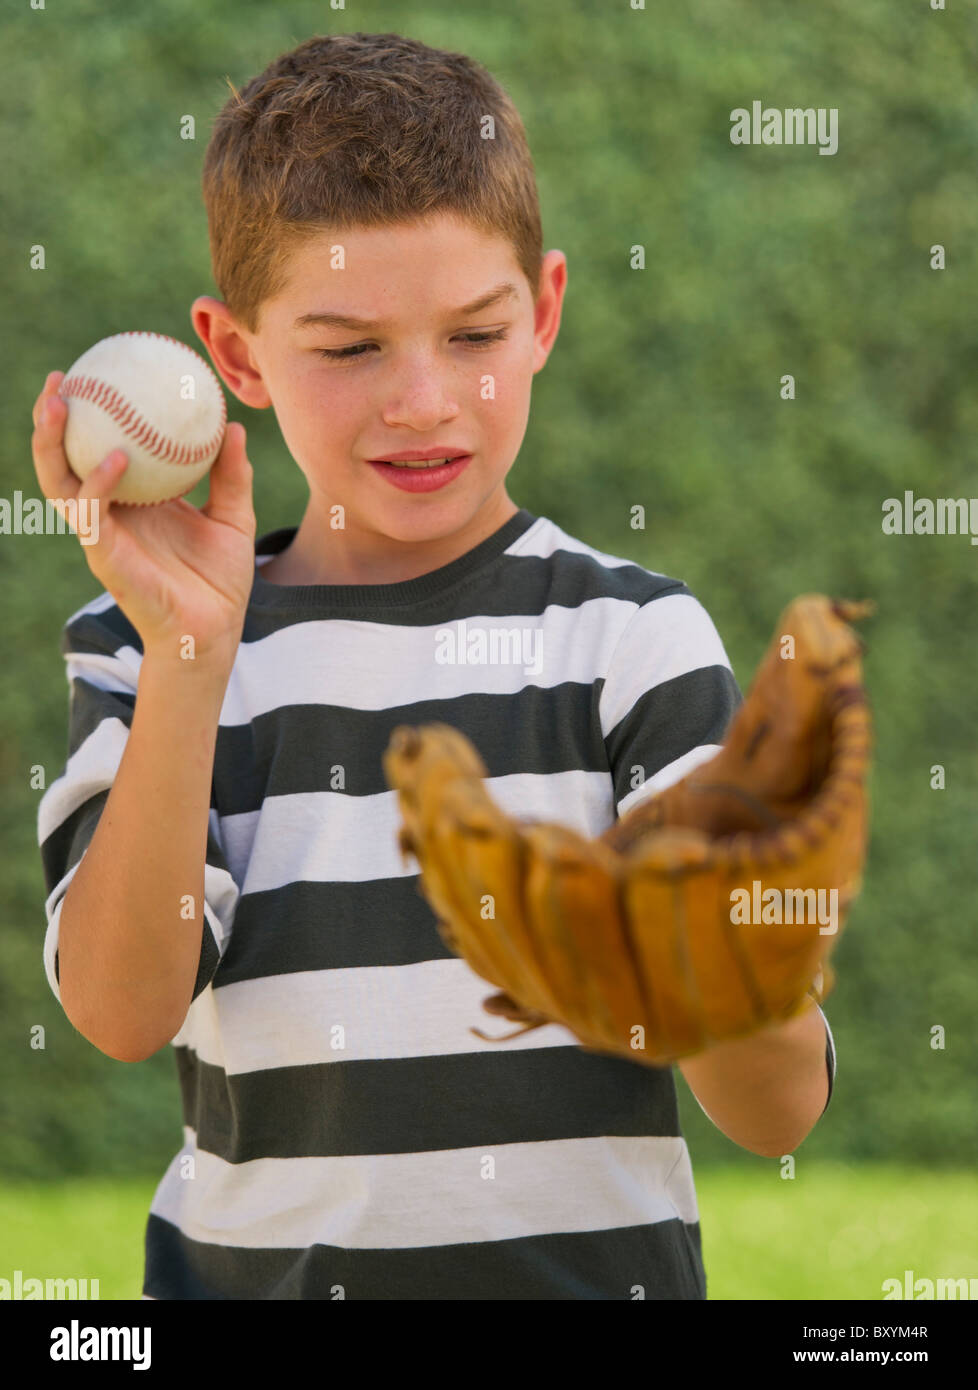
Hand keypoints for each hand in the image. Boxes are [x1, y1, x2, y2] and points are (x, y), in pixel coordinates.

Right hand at [32, 370, 256, 668]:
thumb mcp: (234, 518)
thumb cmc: (220, 581)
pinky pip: (92, 513)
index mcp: (136, 501)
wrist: (213, 631)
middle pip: (65, 458)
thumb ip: (232, 475)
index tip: (96, 371)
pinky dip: (97, 483)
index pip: (100, 449)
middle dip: (51, 419)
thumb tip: (235, 426)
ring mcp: (101, 533)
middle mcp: (110, 513)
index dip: (91, 415)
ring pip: (59, 481)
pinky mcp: (103, 556)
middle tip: (58, 378)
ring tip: (56, 403)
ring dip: (51, 442)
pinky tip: (115, 458)